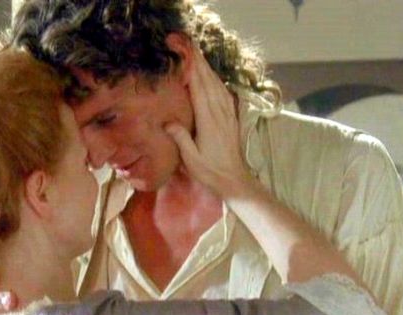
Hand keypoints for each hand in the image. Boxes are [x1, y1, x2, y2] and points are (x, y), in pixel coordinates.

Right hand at [165, 46, 252, 197]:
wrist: (234, 180)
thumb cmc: (210, 172)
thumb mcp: (191, 159)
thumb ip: (181, 138)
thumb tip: (167, 121)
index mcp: (209, 121)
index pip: (199, 89)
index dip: (192, 69)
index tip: (183, 53)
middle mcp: (220, 113)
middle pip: (209, 81)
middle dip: (199, 61)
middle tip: (187, 45)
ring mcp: (228, 114)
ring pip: (217, 84)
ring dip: (207, 68)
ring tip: (196, 55)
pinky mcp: (231, 117)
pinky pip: (223, 92)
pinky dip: (215, 80)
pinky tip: (211, 76)